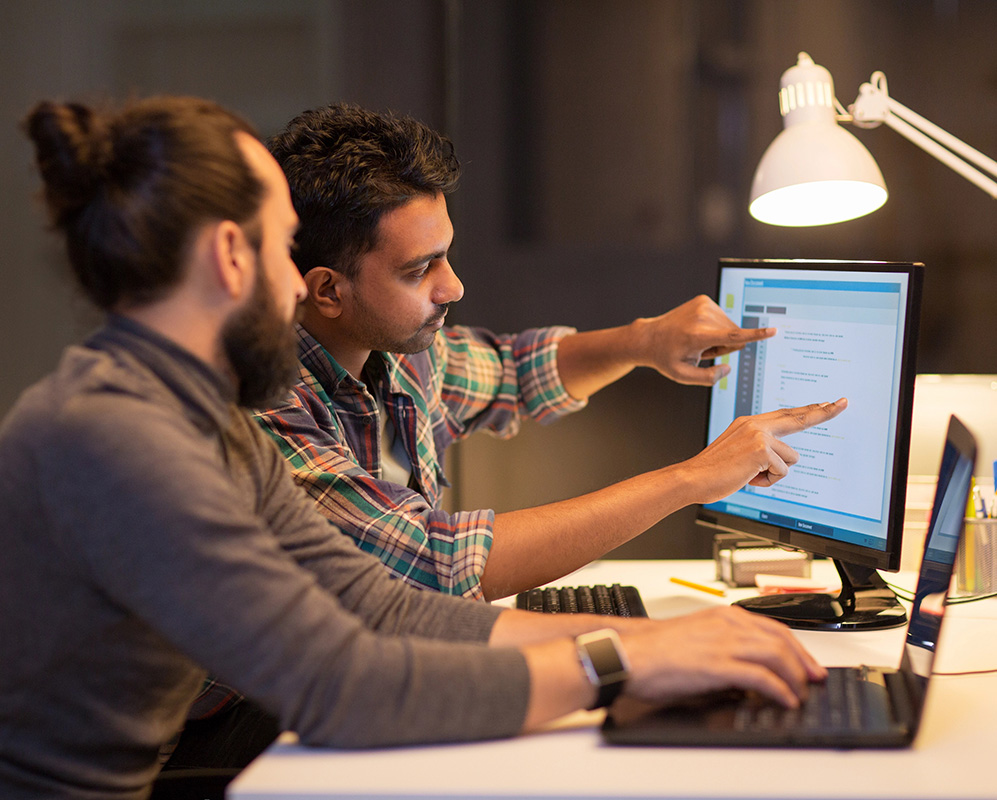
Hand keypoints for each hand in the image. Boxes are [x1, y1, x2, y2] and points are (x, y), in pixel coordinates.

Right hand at [620, 606, 825, 707]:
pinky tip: (784, 700)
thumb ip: (725, 647)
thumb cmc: (656, 650)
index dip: (797, 648)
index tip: (808, 664)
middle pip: (781, 639)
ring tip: (800, 694)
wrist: (629, 655)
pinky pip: (760, 677)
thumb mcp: (698, 638)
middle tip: (814, 681)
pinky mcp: (716, 665)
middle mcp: (727, 625)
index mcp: (723, 616)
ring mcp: (723, 643)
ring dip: (795, 677)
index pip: (773, 627)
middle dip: (804, 663)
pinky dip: (779, 689)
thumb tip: (748, 672)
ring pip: (776, 655)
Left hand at [633, 295, 774, 385]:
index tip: (773, 331)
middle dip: (723, 347)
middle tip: (700, 351)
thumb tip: (727, 367)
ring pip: (730, 327)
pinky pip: (723, 318)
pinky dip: (714, 327)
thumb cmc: (666, 358)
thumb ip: (708, 378)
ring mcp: (703, 305)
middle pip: (734, 336)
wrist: (649, 337)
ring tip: (696, 341)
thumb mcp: (683, 376)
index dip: (755, 336)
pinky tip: (697, 331)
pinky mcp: (704, 300)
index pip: (733, 336)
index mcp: (697, 336)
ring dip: (718, 337)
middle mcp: (702, 317)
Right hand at [682, 399, 847, 503]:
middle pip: (798, 418)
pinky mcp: (762, 449)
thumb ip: (759, 448)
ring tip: (749, 474)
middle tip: (844, 403)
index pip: (786, 415)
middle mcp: (755, 424)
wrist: (693, 477)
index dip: (808, 410)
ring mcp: (758, 435)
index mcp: (749, 423)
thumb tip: (781, 460)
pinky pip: (782, 472)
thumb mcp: (737, 453)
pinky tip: (747, 478)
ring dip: (774, 474)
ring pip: (791, 459)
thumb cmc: (713, 471)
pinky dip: (767, 482)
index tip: (827, 403)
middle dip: (824, 412)